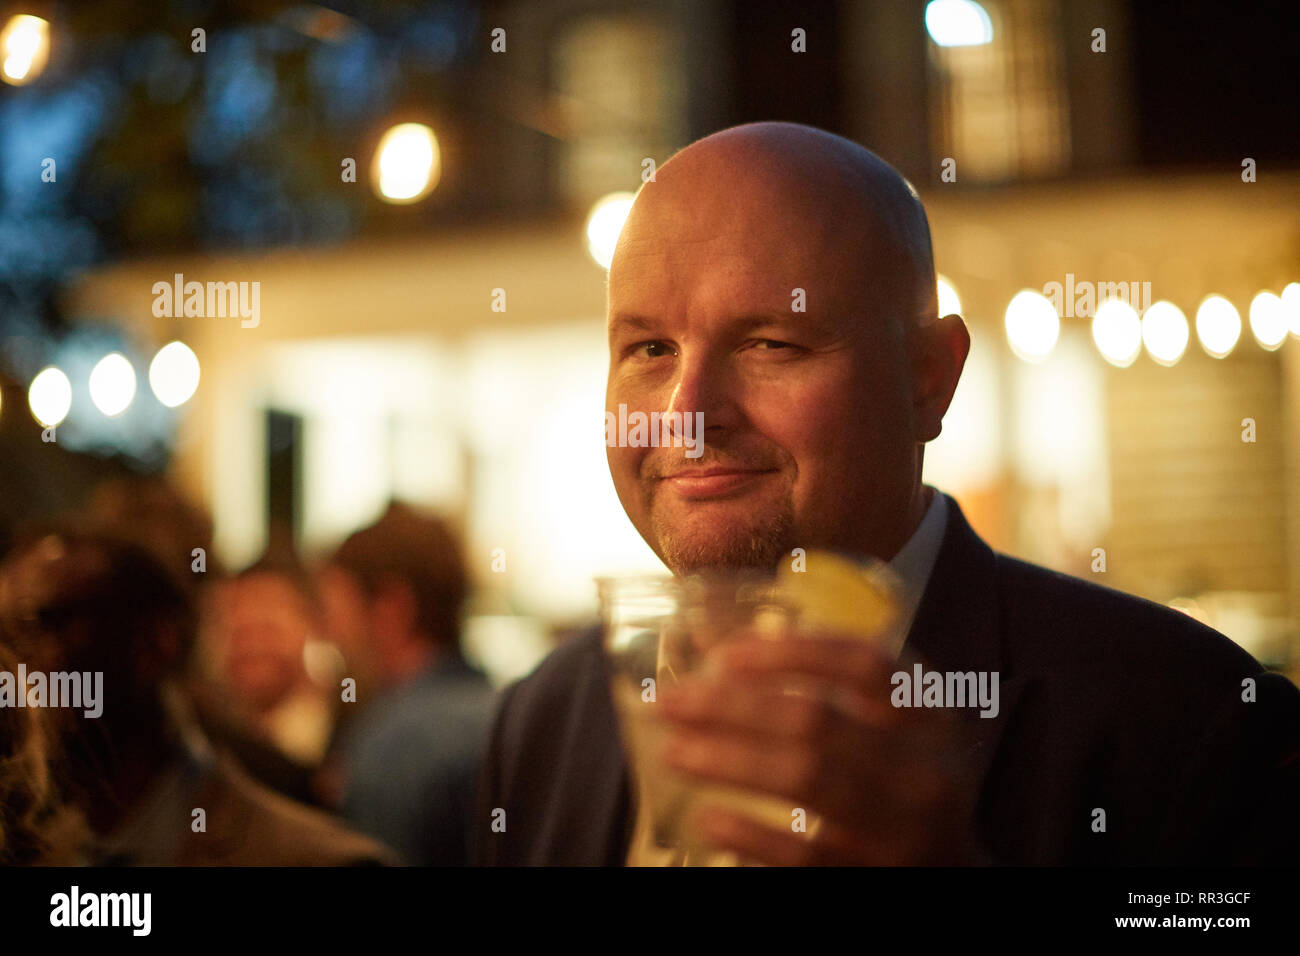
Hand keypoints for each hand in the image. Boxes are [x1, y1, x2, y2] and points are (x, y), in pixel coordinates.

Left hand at [653, 633, 985, 864]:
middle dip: (732, 706)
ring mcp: (901, 829)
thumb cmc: (907, 789)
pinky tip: (709, 818)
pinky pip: (803, 854)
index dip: (791, 652)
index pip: (863, 665)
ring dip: (729, 761)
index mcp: (930, 716)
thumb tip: (717, 650)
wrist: (957, 878)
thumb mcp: (896, 734)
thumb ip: (830, 692)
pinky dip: (751, 833)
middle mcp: (923, 768)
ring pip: (805, 779)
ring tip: (675, 752)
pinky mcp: (874, 880)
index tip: (725, 654)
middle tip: (671, 702)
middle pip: (817, 720)